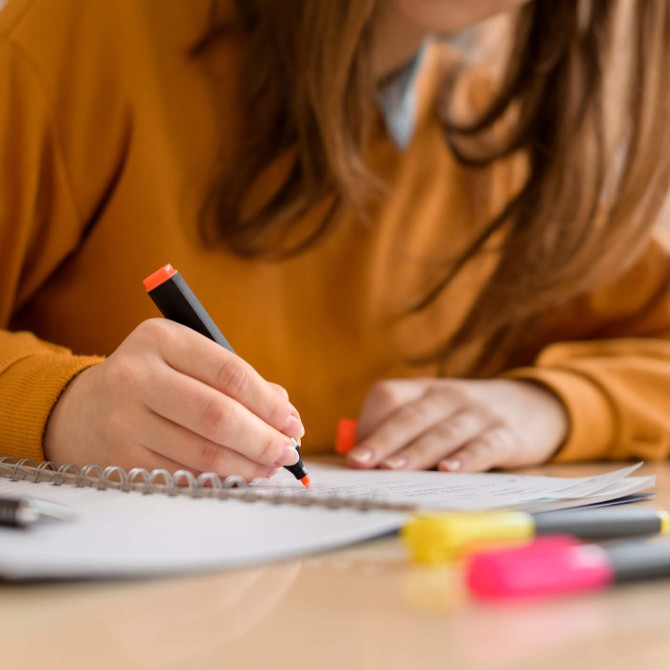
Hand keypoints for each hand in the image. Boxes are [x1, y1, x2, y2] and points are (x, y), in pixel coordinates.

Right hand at [44, 319, 304, 479]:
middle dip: (262, 439)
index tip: (293, 423)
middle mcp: (137, 375)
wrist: (82, 408)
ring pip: (202, 451)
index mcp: (161, 339)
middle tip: (288, 452)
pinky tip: (238, 475)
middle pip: (217, 415)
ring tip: (269, 466)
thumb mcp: (186, 359)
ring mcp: (125, 418)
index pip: (230, 373)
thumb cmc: (153, 379)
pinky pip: (184, 473)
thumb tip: (285, 413)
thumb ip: (235, 379)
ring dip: (246, 464)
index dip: (269, 403)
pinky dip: (219, 478)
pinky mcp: (121, 457)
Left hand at [345, 378, 567, 471]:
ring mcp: (478, 414)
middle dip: (383, 440)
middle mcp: (448, 396)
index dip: (369, 423)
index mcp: (423, 390)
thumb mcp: (435, 413)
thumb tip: (364, 465)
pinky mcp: (507, 434)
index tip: (354, 455)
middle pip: (410, 416)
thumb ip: (403, 432)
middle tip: (360, 463)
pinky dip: (467, 459)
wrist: (535, 405)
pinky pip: (484, 445)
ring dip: (416, 452)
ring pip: (442, 432)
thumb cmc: (467, 418)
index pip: (388, 395)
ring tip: (393, 469)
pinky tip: (450, 472)